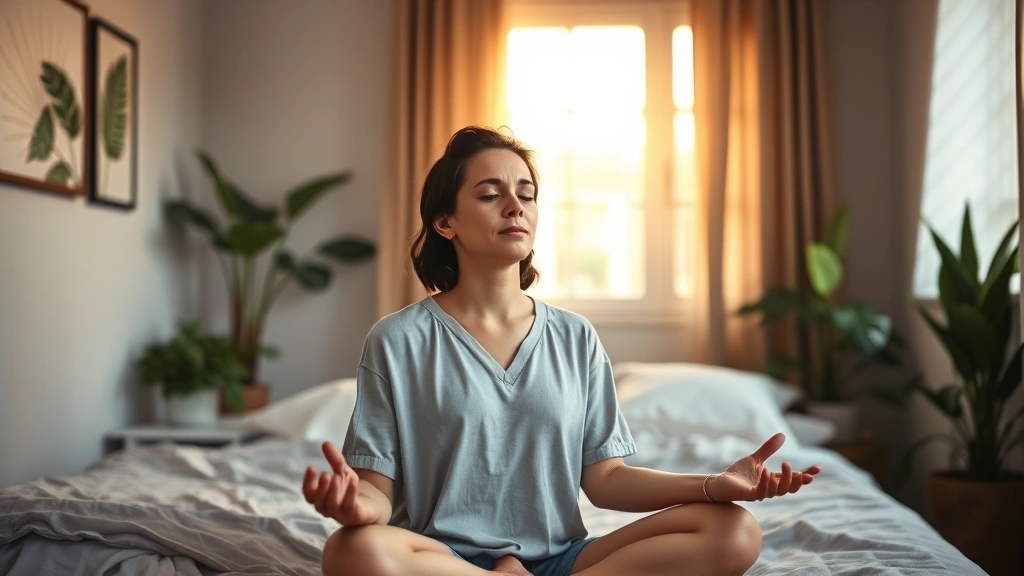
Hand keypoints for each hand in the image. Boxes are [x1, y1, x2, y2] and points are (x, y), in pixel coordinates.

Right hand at [302, 441, 378, 525]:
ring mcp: (341, 515)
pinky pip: (350, 507)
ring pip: (332, 507)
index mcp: (322, 499)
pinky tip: (354, 481)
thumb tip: (325, 442)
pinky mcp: (355, 517)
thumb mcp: (343, 472)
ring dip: (333, 491)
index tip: (311, 466)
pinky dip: (351, 494)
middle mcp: (328, 509)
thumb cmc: (351, 489)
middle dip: (320, 488)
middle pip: (318, 503)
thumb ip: (334, 460)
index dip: (308, 482)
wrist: (372, 504)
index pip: (309, 494)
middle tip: (325, 474)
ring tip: (337, 476)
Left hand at [706, 433, 820, 502]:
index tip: (818, 468)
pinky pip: (762, 492)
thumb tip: (782, 435)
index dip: (806, 475)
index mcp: (774, 481)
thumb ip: (768, 449)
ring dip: (784, 479)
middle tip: (796, 467)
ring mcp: (761, 493)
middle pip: (790, 488)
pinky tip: (766, 472)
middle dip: (797, 479)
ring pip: (780, 491)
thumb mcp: (756, 458)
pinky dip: (766, 482)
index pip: (794, 480)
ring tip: (785, 464)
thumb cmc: (738, 473)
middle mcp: (770, 489)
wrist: (720, 483)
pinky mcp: (750, 495)